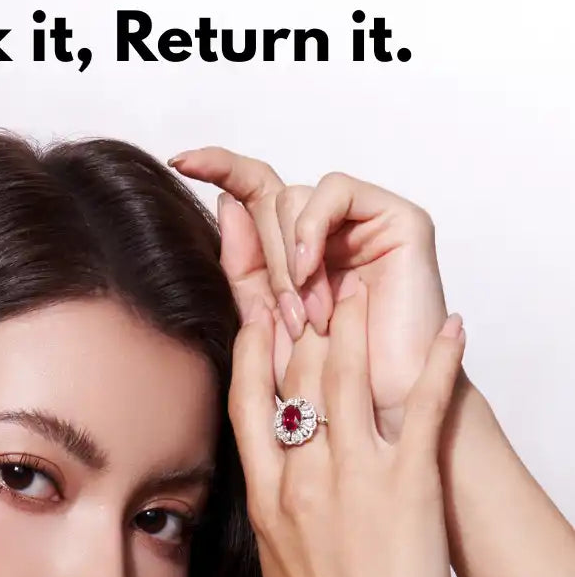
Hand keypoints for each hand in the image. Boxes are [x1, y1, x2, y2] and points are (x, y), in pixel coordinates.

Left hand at [169, 148, 451, 442]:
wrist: (376, 416)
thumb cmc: (327, 388)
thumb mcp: (266, 328)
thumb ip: (244, 271)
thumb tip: (225, 203)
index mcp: (295, 252)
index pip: (253, 191)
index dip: (218, 167)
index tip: (179, 160)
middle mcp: (328, 232)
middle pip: (268, 202)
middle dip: (265, 262)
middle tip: (287, 319)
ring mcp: (363, 223)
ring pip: (293, 198)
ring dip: (289, 261)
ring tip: (313, 316)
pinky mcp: (398, 218)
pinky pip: (333, 191)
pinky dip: (312, 230)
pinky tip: (312, 272)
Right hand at [227, 278, 465, 576]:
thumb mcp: (278, 566)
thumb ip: (275, 517)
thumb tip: (277, 491)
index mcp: (266, 499)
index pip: (249, 404)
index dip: (254, 350)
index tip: (260, 315)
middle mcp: (302, 478)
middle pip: (294, 379)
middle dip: (304, 323)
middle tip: (317, 284)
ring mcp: (353, 477)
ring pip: (346, 376)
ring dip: (357, 323)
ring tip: (366, 288)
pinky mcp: (406, 484)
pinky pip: (420, 407)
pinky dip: (438, 362)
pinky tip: (450, 330)